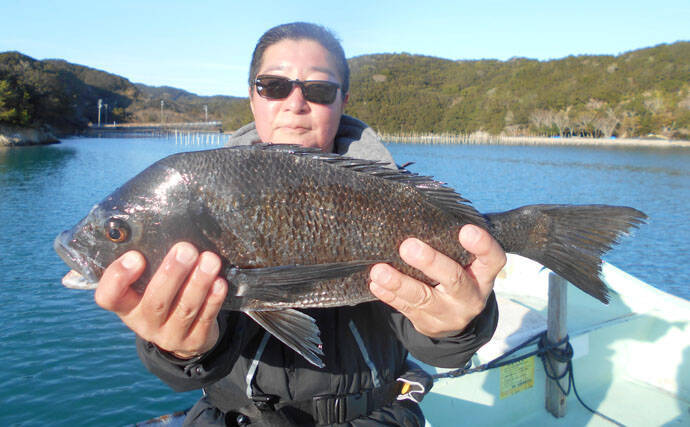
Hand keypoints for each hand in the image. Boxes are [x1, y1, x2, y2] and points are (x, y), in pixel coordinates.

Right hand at [94, 242, 227, 358]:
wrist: (183, 333)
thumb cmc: (163, 294)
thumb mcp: (146, 283)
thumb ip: (149, 262)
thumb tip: (158, 223)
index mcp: (126, 305)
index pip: (109, 297)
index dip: (118, 279)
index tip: (136, 257)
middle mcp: (144, 323)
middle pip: (155, 301)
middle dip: (172, 273)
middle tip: (186, 249)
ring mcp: (169, 335)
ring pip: (185, 309)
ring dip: (199, 282)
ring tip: (210, 260)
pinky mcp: (195, 341)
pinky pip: (205, 319)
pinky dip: (214, 299)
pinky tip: (220, 282)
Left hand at [369, 224, 505, 337]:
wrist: (453, 318)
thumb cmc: (456, 274)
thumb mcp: (465, 263)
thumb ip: (451, 244)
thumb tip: (416, 212)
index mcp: (484, 275)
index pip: (492, 259)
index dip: (483, 246)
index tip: (466, 230)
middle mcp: (471, 296)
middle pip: (454, 279)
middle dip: (430, 262)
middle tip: (408, 246)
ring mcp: (449, 313)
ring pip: (424, 298)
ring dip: (399, 283)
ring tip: (379, 271)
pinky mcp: (428, 324)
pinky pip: (406, 309)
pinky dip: (389, 295)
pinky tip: (376, 284)